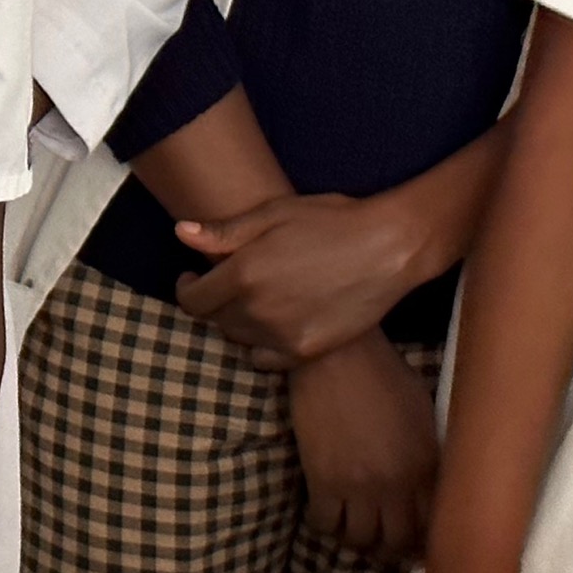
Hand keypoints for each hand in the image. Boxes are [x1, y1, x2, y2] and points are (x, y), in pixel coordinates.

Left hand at [174, 192, 420, 363]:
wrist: (391, 247)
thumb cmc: (332, 221)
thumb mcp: (274, 213)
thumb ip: (224, 231)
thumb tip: (180, 234)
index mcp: (243, 273)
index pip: (192, 299)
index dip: (186, 287)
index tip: (193, 277)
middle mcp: (257, 309)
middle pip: (215, 319)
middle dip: (215, 301)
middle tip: (232, 283)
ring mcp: (282, 335)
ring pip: (238, 339)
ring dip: (239, 322)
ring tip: (258, 299)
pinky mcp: (306, 351)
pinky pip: (265, 359)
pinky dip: (263, 345)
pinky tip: (277, 323)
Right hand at [287, 334, 437, 563]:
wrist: (337, 356)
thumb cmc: (382, 374)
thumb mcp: (422, 413)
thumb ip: (428, 454)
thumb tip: (427, 484)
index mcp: (428, 466)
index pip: (434, 524)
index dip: (424, 541)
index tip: (415, 544)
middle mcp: (398, 484)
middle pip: (398, 541)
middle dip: (391, 549)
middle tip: (381, 542)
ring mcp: (360, 486)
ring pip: (362, 540)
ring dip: (357, 541)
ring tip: (352, 529)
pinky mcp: (324, 482)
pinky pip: (326, 524)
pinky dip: (325, 526)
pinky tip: (324, 513)